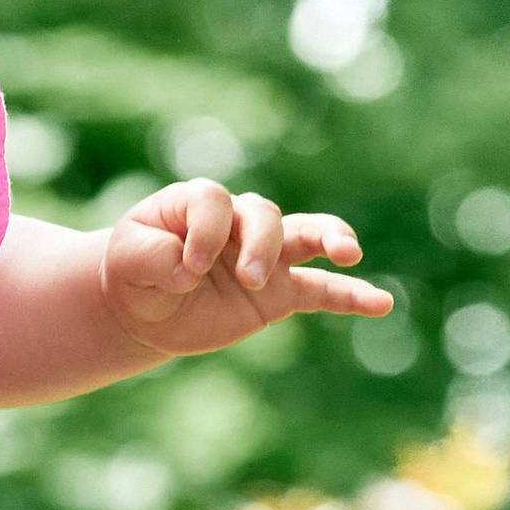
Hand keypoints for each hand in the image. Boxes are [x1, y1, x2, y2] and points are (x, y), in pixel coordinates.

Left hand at [101, 183, 391, 360]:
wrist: (145, 307)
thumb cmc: (135, 272)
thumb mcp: (127, 261)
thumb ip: (152, 258)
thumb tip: (190, 272)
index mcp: (199, 204)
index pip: (215, 202)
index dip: (205, 233)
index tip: (185, 270)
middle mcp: (239, 222)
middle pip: (264, 215)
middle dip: (260, 245)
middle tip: (248, 278)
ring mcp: (266, 256)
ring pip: (306, 235)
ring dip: (329, 238)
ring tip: (347, 252)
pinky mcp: (279, 291)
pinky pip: (322, 292)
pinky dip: (351, 297)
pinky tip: (382, 304)